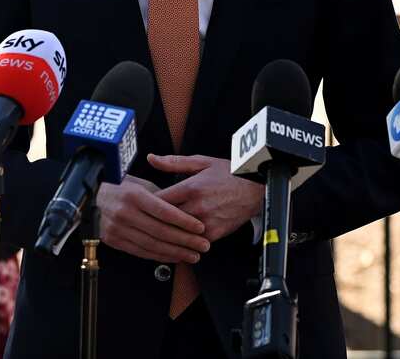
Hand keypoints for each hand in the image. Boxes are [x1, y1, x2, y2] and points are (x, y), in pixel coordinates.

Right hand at [94, 175, 209, 262]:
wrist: (90, 197)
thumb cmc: (121, 186)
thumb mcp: (140, 183)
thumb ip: (161, 196)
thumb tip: (183, 208)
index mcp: (134, 195)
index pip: (164, 211)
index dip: (185, 221)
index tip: (200, 228)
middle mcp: (125, 213)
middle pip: (161, 231)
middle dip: (185, 241)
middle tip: (203, 246)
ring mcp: (118, 229)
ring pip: (152, 245)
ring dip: (176, 253)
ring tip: (193, 255)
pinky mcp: (114, 241)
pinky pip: (141, 252)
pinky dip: (160, 256)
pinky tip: (174, 257)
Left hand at [149, 154, 264, 242]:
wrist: (256, 188)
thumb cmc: (229, 173)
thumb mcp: (202, 162)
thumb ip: (174, 162)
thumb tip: (152, 158)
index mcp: (191, 187)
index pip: (158, 200)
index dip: (147, 203)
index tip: (144, 204)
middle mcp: (197, 206)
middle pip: (164, 219)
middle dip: (154, 219)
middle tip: (147, 219)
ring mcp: (206, 222)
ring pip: (177, 233)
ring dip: (167, 232)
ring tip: (159, 230)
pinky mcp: (214, 233)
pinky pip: (191, 242)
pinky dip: (184, 240)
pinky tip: (179, 237)